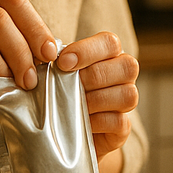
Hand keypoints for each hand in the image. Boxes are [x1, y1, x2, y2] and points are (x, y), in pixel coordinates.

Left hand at [56, 32, 138, 159]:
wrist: (63, 129)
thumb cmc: (61, 93)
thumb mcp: (57, 74)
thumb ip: (57, 63)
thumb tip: (44, 58)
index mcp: (109, 55)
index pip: (110, 43)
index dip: (87, 50)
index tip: (62, 62)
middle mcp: (124, 75)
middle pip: (127, 67)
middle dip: (93, 76)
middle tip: (68, 85)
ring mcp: (127, 101)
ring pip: (128, 94)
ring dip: (96, 99)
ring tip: (73, 105)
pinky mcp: (123, 127)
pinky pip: (120, 121)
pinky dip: (98, 121)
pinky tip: (81, 122)